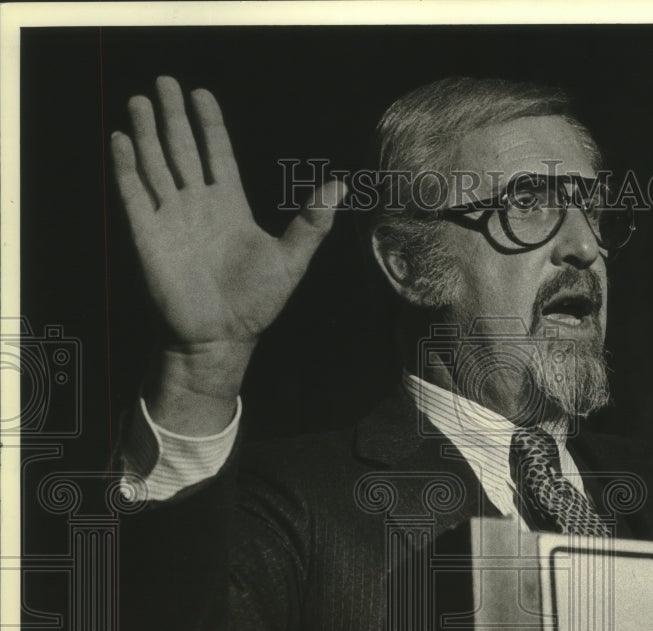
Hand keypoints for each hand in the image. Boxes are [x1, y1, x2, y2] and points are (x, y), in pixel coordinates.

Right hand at [111, 76, 341, 430]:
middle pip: (183, 150)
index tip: (201, 94)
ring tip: (140, 100)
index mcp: (231, 206)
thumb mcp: (292, 260)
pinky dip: (127, 167)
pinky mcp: (147, 235)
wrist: (221, 338)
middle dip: (173, 117)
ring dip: (147, 133)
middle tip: (165, 82)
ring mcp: (171, 218)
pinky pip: (134, 194)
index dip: (209, 124)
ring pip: (156, 165)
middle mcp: (198, 206)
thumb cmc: (257, 303)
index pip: (216, 154)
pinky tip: (122, 140)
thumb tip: (339, 186)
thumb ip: (312, 223)